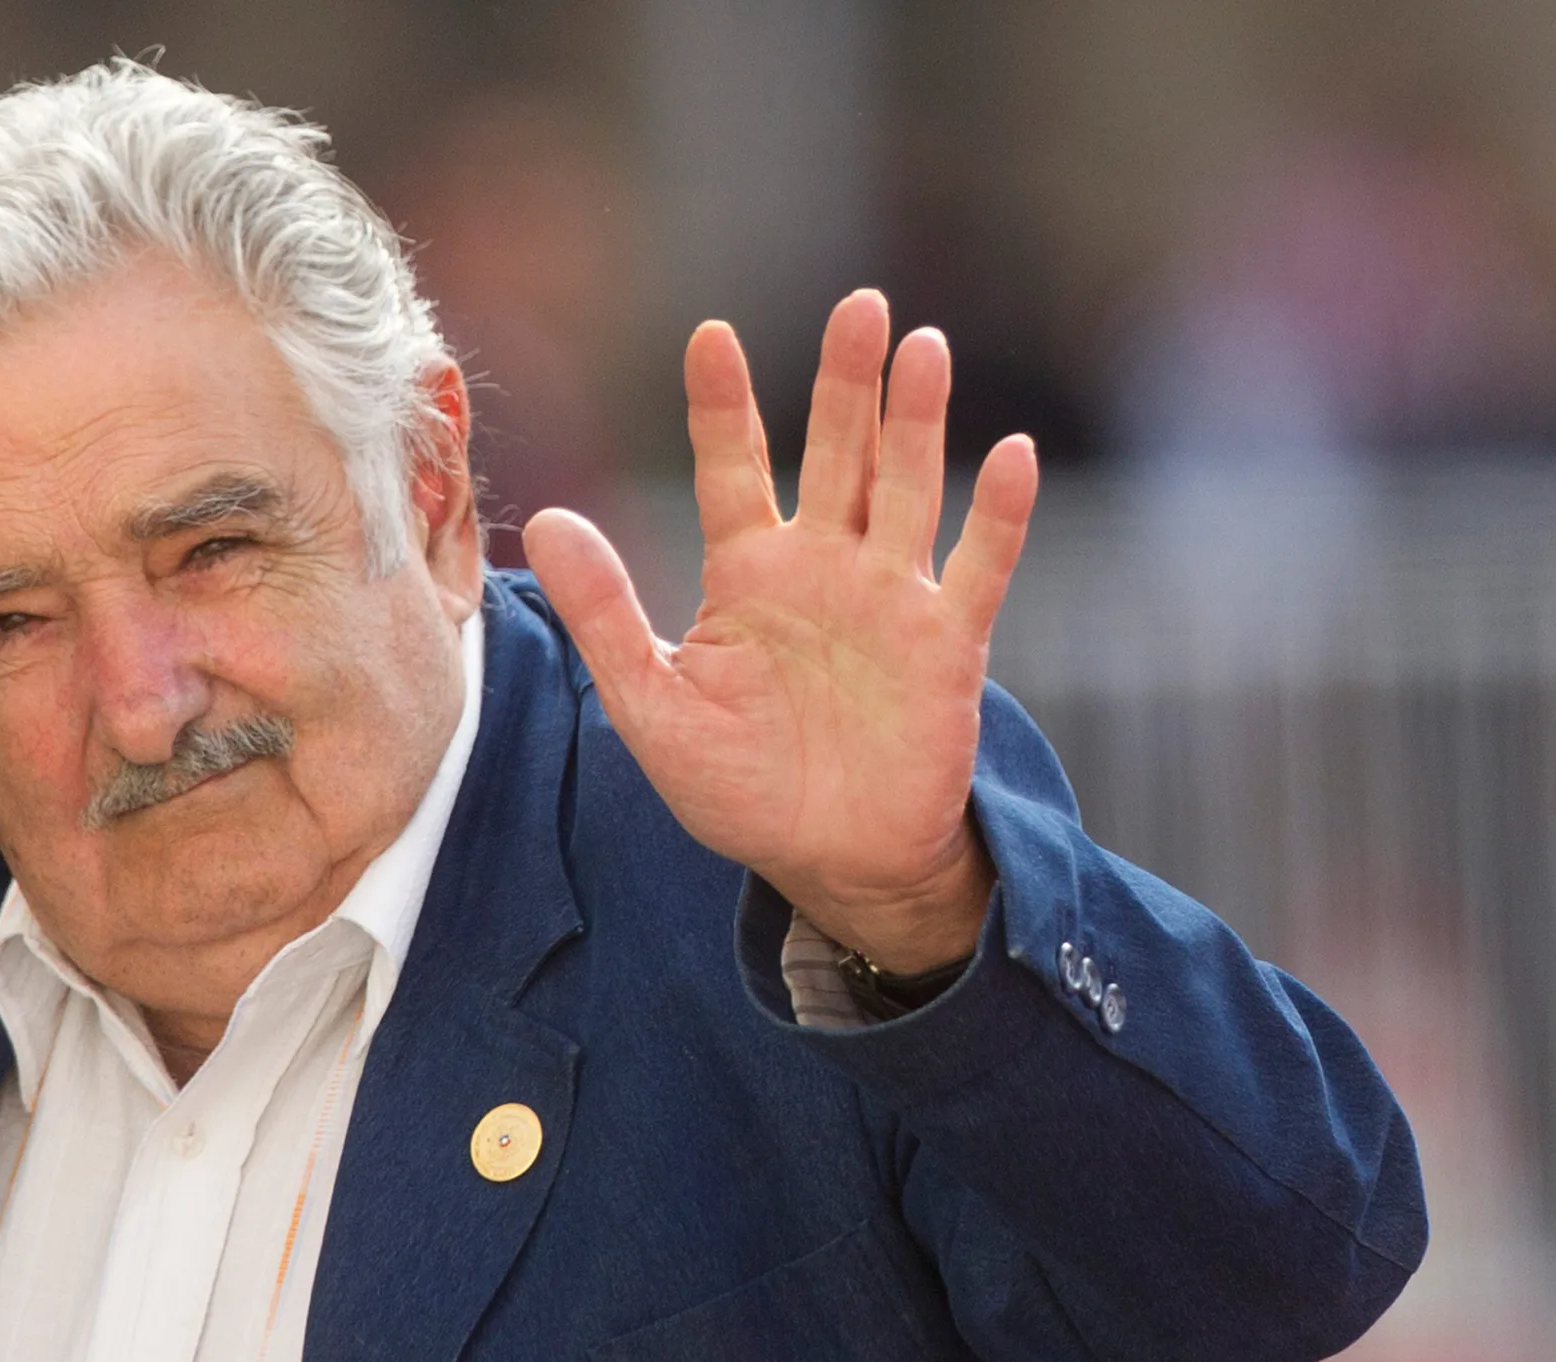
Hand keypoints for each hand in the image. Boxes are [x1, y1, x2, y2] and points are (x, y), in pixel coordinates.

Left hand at [523, 290, 1036, 971]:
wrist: (827, 862)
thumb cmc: (737, 789)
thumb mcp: (650, 705)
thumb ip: (603, 612)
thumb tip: (543, 521)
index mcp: (748, 575)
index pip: (733, 468)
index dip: (724, 404)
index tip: (711, 334)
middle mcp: (823, 569)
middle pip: (837, 453)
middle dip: (845, 382)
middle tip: (858, 305)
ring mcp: (891, 599)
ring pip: (908, 488)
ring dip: (918, 421)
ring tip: (922, 348)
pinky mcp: (948, 644)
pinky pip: (978, 567)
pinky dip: (999, 515)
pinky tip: (1012, 456)